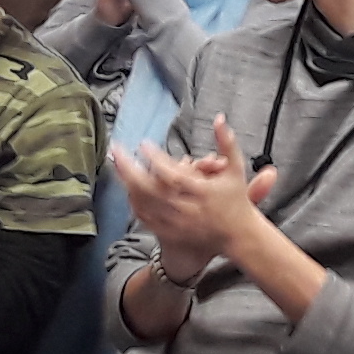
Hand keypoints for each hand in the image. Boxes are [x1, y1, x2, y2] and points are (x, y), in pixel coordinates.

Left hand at [111, 118, 276, 280]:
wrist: (238, 236)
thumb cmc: (235, 199)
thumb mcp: (235, 169)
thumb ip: (226, 142)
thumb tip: (218, 117)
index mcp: (203, 193)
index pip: (174, 175)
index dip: (156, 159)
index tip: (143, 143)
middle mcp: (188, 209)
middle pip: (152, 190)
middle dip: (130, 170)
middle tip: (116, 150)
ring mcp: (177, 222)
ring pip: (145, 204)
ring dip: (128, 184)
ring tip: (115, 165)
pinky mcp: (170, 232)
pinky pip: (146, 218)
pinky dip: (134, 202)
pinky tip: (126, 188)